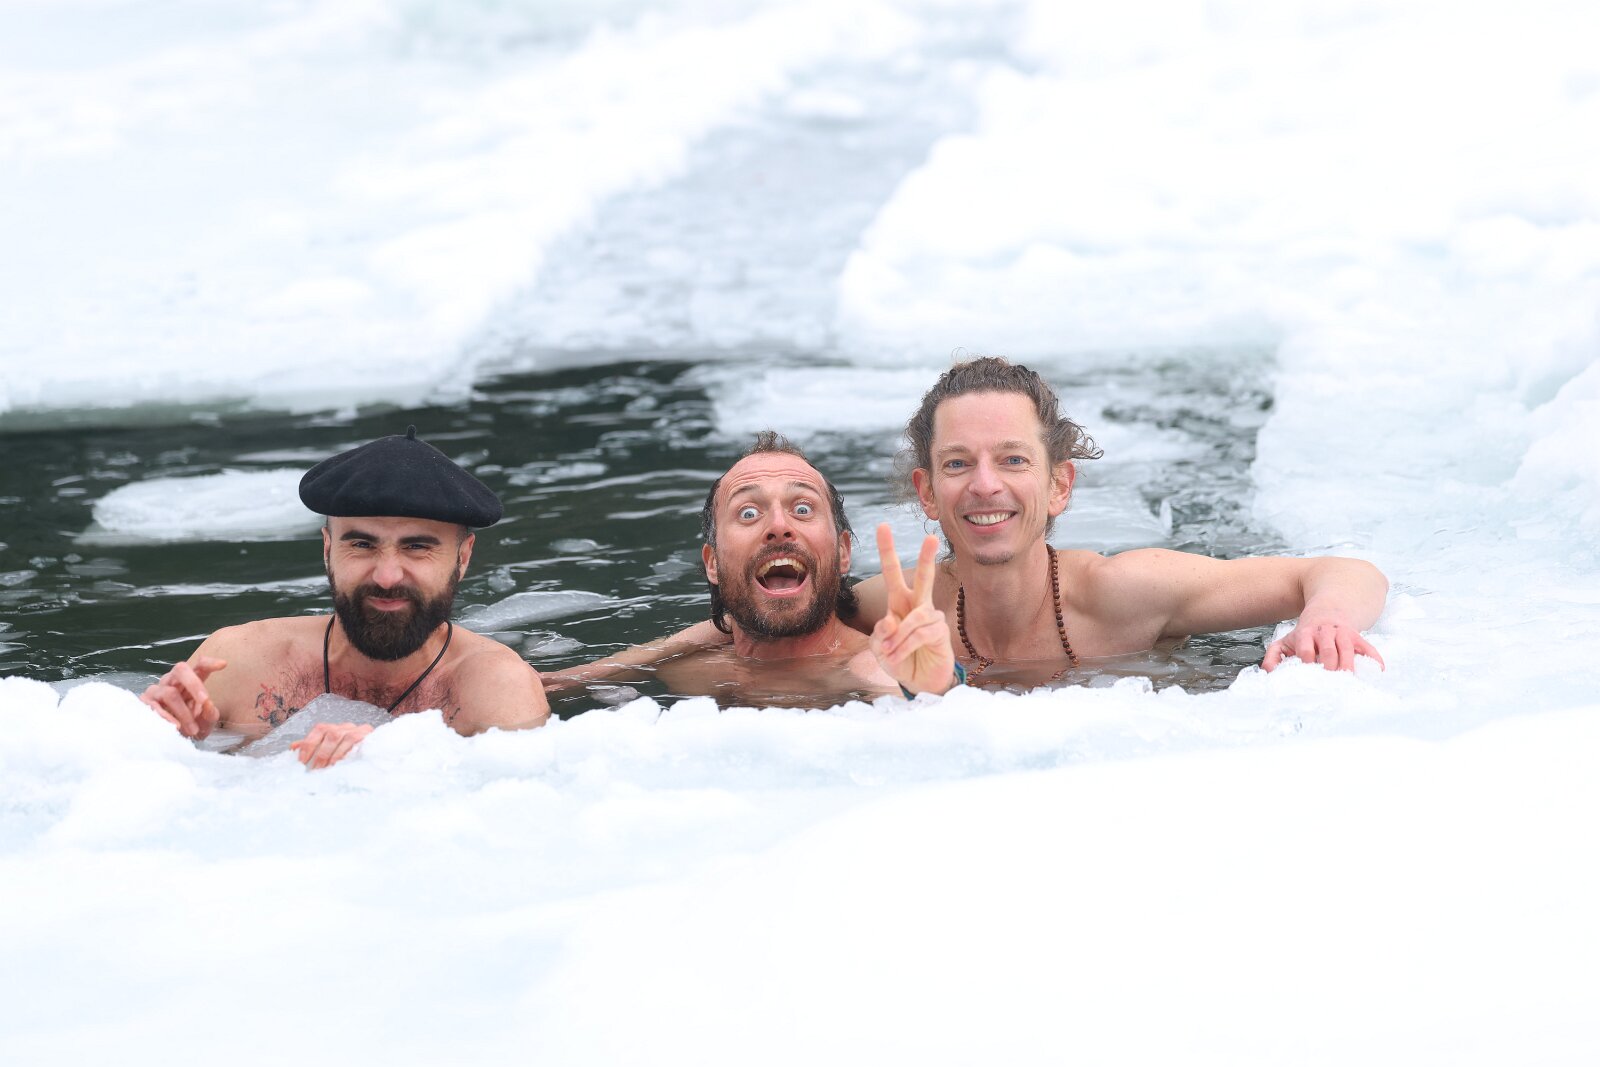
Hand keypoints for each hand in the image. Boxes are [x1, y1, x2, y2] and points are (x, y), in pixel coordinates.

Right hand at [139, 657, 227, 738]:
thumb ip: (210, 713)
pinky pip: (153, 706)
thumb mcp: (206, 721)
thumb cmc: (193, 725)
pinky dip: (166, 717)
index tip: (223, 664)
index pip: (199, 666)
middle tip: (205, 701)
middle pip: (180, 669)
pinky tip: (175, 726)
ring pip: (169, 693)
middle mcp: (173, 681)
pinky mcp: (145, 702)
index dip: (209, 663)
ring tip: (193, 730)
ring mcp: (157, 690)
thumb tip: (208, 704)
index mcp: (191, 681)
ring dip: (183, 713)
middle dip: (194, 684)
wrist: (174, 741)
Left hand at [290, 722, 374, 768]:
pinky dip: (346, 753)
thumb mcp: (330, 750)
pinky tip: (342, 765)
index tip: (301, 762)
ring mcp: (359, 730)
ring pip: (343, 736)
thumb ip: (313, 747)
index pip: (319, 729)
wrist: (379, 753)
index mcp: (335, 728)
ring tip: (327, 770)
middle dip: (321, 753)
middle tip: (315, 771)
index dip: (309, 744)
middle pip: (330, 733)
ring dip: (333, 755)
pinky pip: (356, 742)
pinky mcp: (370, 737)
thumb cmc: (349, 753)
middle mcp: (346, 726)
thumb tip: (292, 748)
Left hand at [869, 524, 957, 695]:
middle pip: (923, 577)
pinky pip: (920, 634)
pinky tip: (898, 656)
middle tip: (930, 538)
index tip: (882, 525)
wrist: (917, 682)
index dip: (887, 549)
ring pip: (914, 618)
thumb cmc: (898, 659)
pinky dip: (905, 646)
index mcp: (898, 602)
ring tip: (889, 653)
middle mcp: (917, 605)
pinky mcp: (940, 633)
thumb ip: (880, 633)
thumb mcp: (878, 647)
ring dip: (897, 638)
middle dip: (926, 558)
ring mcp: (931, 617)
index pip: (892, 572)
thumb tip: (890, 620)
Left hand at [1263, 617, 1384, 672]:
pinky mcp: (1357, 637)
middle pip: (1328, 648)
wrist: (1328, 611)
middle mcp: (1325, 632)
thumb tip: (1268, 672)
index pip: (1305, 647)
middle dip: (1329, 664)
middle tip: (1329, 682)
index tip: (1308, 674)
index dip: (1307, 659)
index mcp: (1306, 633)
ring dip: (1348, 664)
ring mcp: (1343, 633)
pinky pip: (1367, 647)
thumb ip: (1274, 655)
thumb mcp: (1286, 640)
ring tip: (1348, 680)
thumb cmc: (1306, 633)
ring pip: (1347, 648)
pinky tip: (1378, 670)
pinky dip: (1373, 657)